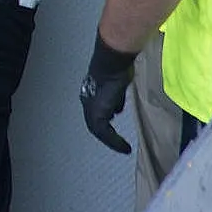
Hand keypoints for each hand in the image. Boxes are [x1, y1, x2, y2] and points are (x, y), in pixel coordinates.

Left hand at [79, 36, 137, 154]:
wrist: (111, 63)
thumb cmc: (116, 68)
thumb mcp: (117, 86)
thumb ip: (115, 99)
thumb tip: (116, 110)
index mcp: (91, 94)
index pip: (96, 112)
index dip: (105, 122)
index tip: (113, 130)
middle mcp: (88, 102)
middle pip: (96, 124)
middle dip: (108, 135)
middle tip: (118, 144)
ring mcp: (91, 109)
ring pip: (100, 131)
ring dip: (112, 141)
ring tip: (122, 148)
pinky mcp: (98, 115)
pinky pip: (105, 134)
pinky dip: (115, 142)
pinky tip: (124, 147)